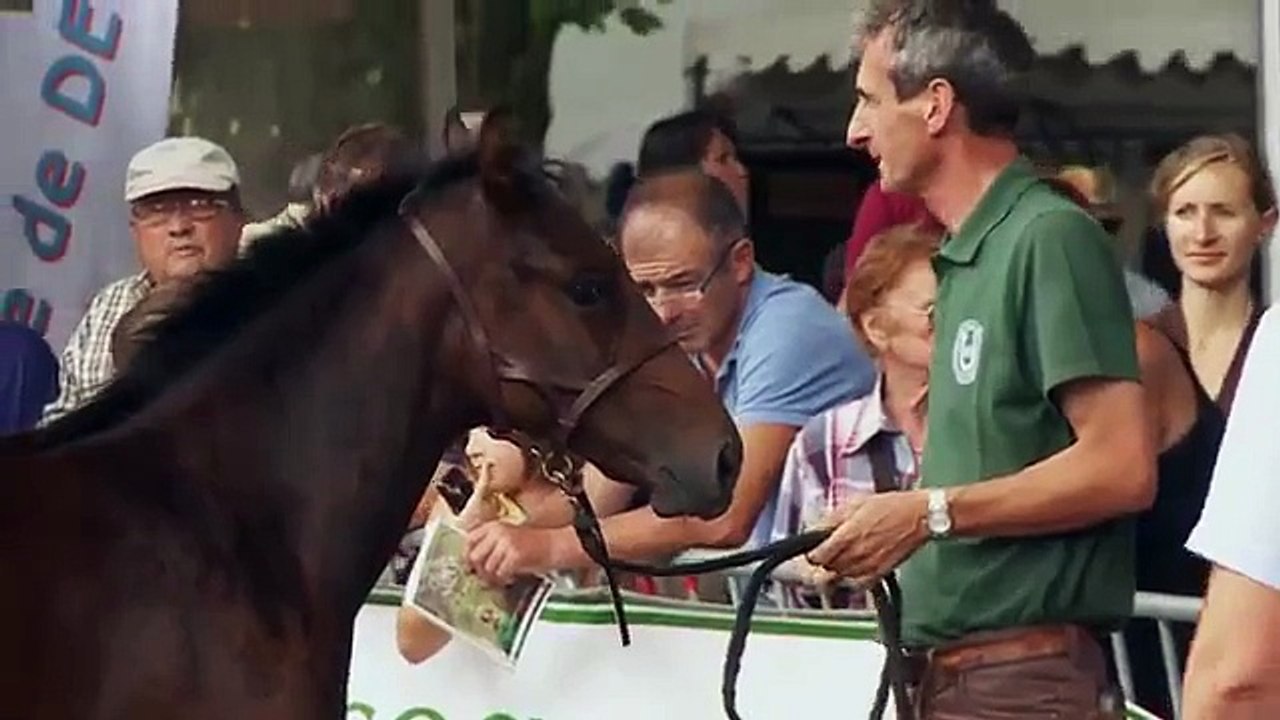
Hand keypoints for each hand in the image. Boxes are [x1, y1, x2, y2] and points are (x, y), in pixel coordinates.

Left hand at [466, 522, 561, 585]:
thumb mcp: (510, 539)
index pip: (470, 539)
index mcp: (495, 525)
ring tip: (503, 579)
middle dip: (479, 570)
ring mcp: (505, 543)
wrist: (557, 544)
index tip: (470, 566)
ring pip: (487, 568)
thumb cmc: (536, 544)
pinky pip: (500, 574)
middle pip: (474, 556)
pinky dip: (504, 580)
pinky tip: (511, 579)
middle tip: (488, 578)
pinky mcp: (514, 555)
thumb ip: (491, 547)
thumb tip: (473, 565)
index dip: (467, 555)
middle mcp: (497, 532)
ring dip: (493, 578)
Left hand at [806, 490, 930, 582]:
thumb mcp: (855, 503)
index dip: (812, 554)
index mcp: (846, 536)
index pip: (817, 556)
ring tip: (840, 561)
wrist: (919, 517)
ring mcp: (867, 566)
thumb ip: (833, 519)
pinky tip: (852, 571)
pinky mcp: (880, 573)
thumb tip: (815, 529)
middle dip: (823, 562)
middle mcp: (855, 555)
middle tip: (826, 554)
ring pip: (839, 579)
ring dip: (836, 572)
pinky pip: (857, 585)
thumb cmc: (890, 506)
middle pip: (826, 569)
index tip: (813, 551)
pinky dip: (851, 581)